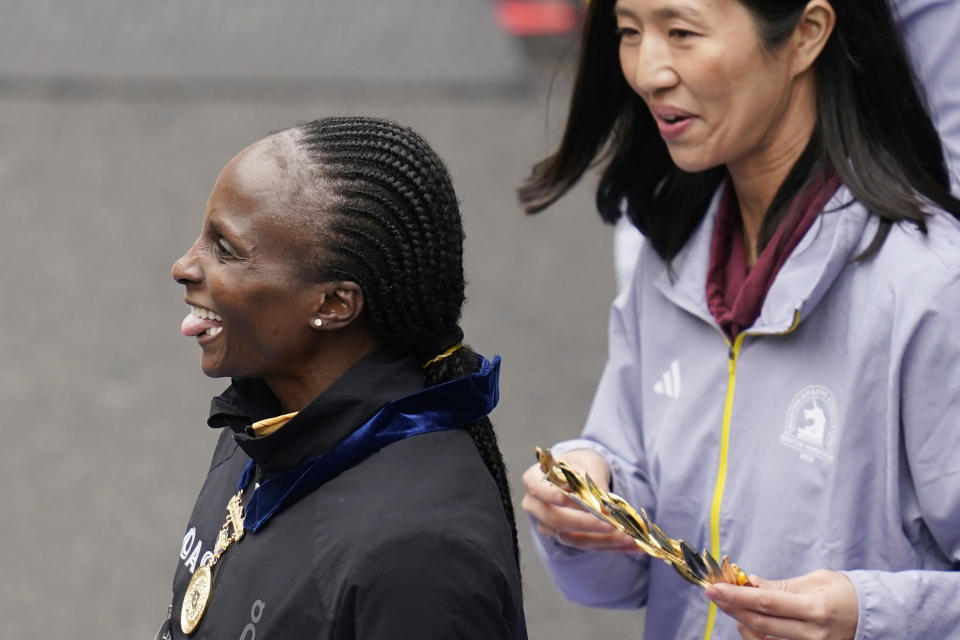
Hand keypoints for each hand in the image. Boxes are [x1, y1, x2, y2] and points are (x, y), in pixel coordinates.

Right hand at [520, 449, 638, 551]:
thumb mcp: (588, 463)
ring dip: (603, 540)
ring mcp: (549, 526)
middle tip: (609, 523)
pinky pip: (588, 545)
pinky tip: (633, 546)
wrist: (580, 475)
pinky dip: (612, 546)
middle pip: (556, 519)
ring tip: (629, 537)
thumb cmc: (580, 465)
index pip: (536, 487)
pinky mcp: (567, 538)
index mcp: (535, 479)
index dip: (549, 494)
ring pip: (572, 538)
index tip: (566, 498)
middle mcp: (536, 505)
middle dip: (585, 523)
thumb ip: (593, 479)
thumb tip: (603, 498)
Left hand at [705, 569, 857, 639]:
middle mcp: (813, 633)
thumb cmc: (843, 593)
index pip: (767, 603)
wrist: (872, 617)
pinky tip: (749, 622)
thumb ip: (781, 586)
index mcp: (816, 608)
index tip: (714, 588)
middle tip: (712, 593)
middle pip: (761, 624)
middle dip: (732, 608)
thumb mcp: (816, 580)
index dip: (737, 596)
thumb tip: (750, 583)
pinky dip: (757, 635)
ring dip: (742, 622)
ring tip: (734, 605)